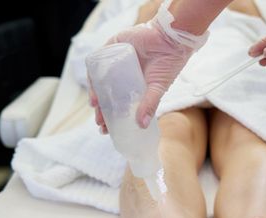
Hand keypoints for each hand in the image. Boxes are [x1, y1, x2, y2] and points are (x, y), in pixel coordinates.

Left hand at [90, 1, 207, 129]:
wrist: (172, 40)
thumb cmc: (168, 64)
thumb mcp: (158, 88)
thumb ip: (150, 105)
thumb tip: (142, 125)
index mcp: (133, 86)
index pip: (117, 104)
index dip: (110, 117)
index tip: (106, 130)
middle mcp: (122, 75)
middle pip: (105, 94)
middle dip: (101, 109)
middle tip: (99, 122)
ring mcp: (116, 61)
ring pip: (99, 79)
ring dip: (95, 94)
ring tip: (95, 106)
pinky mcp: (113, 47)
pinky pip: (98, 61)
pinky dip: (93, 74)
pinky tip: (95, 87)